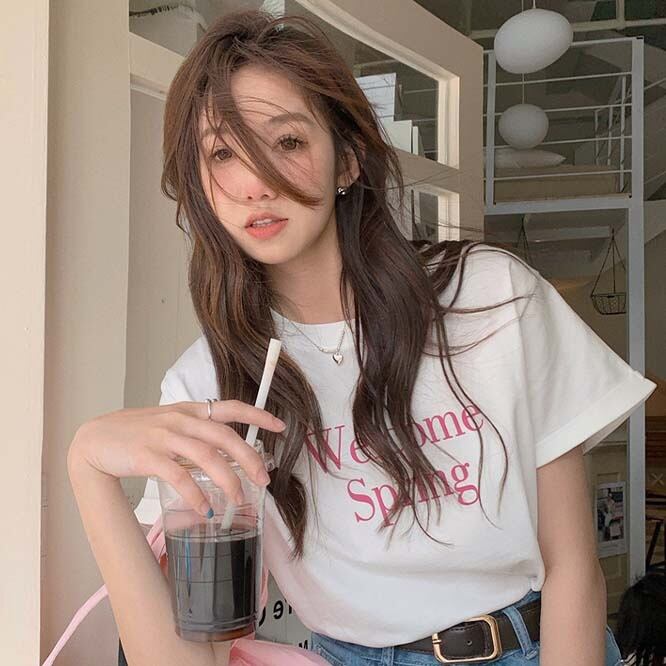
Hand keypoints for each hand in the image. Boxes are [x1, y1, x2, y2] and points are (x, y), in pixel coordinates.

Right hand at [68, 400, 286, 516]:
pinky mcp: (147, 456)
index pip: (230, 407)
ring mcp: (164, 436)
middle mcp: (181, 419)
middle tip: (264, 479)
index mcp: (190, 410)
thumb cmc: (136, 433)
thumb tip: (228, 453)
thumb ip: (197, 432)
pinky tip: (204, 509)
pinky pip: (178, 476)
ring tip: (237, 500)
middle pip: (224, 436)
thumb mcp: (170, 423)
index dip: (257, 415)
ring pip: (206, 456)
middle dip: (249, 458)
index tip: (279, 426)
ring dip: (227, 480)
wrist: (95, 439)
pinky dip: (195, 494)